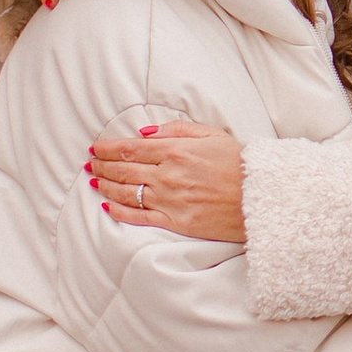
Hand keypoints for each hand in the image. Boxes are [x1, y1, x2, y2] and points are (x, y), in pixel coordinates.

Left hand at [88, 120, 247, 242]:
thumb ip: (177, 130)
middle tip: (91, 163)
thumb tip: (146, 133)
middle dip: (103, 165)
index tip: (96, 147)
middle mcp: (168, 176)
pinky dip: (119, 211)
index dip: (109, 147)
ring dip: (106, 185)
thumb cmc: (238, 164)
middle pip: (124, 169)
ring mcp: (170, 201)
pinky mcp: (175, 222)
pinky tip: (108, 205)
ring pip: (127, 192)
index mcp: (176, 151)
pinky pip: (139, 217)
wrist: (260, 198)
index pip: (131, 148)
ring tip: (94, 180)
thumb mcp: (212, 135)